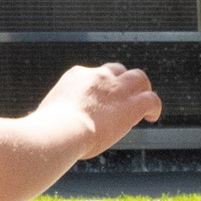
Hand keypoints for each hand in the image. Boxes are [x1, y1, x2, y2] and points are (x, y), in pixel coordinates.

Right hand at [39, 62, 162, 158]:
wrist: (62, 130)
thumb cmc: (49, 129)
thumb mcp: (47, 114)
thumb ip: (54, 114)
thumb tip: (45, 125)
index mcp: (76, 76)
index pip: (94, 75)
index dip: (100, 89)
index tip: (100, 103)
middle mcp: (99, 76)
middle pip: (118, 70)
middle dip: (122, 82)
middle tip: (125, 98)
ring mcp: (117, 88)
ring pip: (139, 78)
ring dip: (142, 90)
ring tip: (144, 105)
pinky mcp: (132, 104)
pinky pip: (152, 99)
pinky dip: (154, 107)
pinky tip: (152, 117)